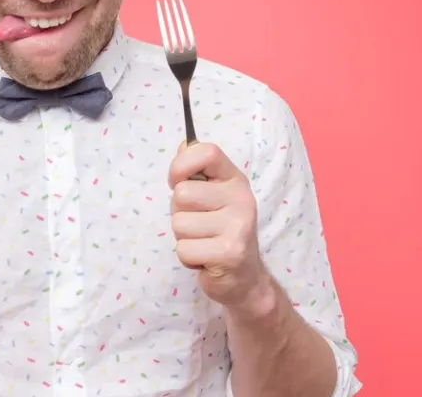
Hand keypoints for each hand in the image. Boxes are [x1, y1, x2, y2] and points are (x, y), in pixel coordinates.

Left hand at [169, 141, 275, 315]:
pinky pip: (184, 249)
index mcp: (234, 179)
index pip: (205, 152)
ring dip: (184, 238)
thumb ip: (197, 171)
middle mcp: (241, 198)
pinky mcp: (230, 252)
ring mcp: (238, 225)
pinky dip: (188, 258)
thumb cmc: (220, 231)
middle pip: (181, 194)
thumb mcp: (213, 195)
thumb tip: (184, 144)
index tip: (177, 182)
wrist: (245, 277)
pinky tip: (206, 258)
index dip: (180, 165)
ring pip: (179, 224)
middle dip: (180, 213)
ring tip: (204, 242)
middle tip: (199, 224)